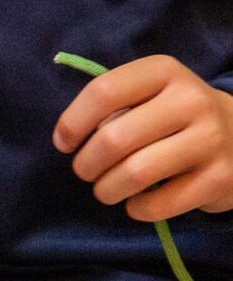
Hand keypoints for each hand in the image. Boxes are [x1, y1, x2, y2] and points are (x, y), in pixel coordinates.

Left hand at [54, 55, 232, 219]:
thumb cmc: (172, 116)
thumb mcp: (146, 95)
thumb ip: (110, 108)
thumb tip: (67, 139)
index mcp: (164, 72)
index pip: (103, 92)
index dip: (72, 123)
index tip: (64, 144)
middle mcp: (191, 99)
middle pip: (113, 139)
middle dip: (86, 165)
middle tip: (87, 172)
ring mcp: (211, 139)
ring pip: (134, 174)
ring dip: (107, 190)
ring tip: (107, 189)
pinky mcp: (221, 178)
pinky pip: (158, 205)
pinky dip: (137, 209)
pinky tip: (138, 201)